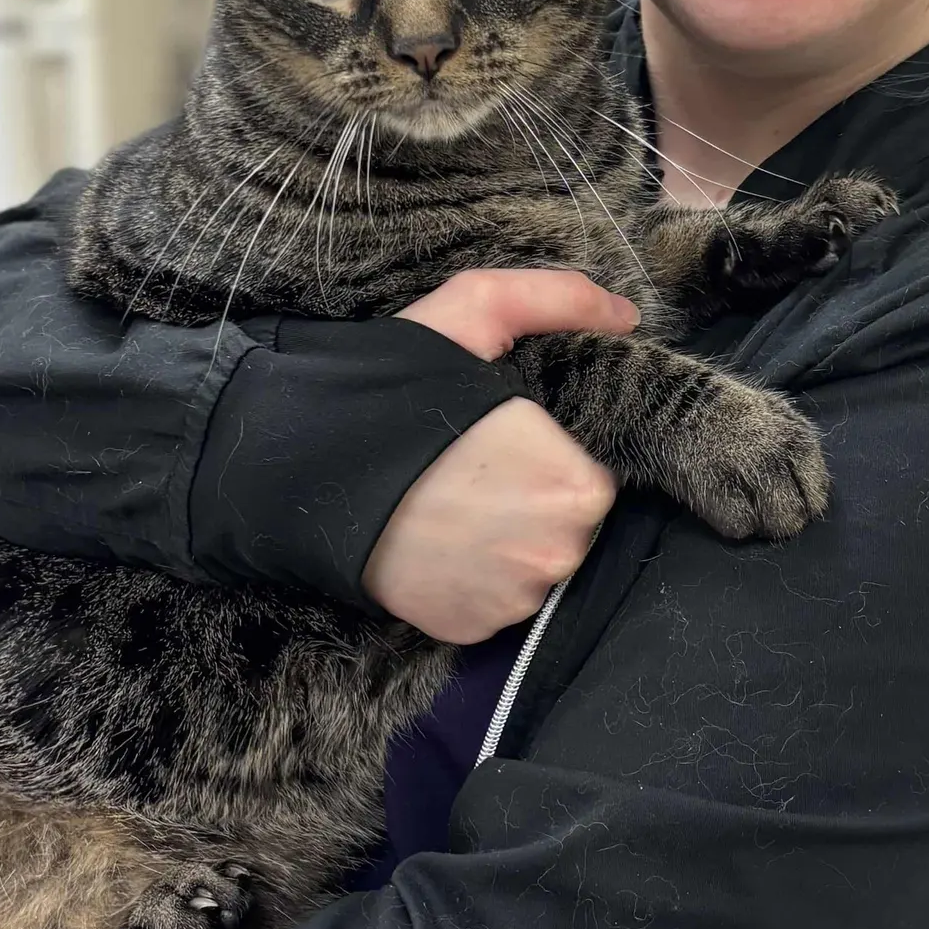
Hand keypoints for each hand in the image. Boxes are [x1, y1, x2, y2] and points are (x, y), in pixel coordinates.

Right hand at [364, 271, 638, 642]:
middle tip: (473, 474)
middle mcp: (556, 554)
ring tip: (449, 510)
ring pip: (530, 569)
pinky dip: (470, 582)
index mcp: (577, 485)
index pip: (589, 479)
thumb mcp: (475, 311)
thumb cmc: (396, 390)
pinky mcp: (470, 629)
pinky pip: (490, 604)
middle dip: (531, 502)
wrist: (303, 470)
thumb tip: (626, 315)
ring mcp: (512, 601)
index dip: (548, 457)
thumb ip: (559, 298)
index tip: (502, 444)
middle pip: (566, 528)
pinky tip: (435, 547)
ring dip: (503, 545)